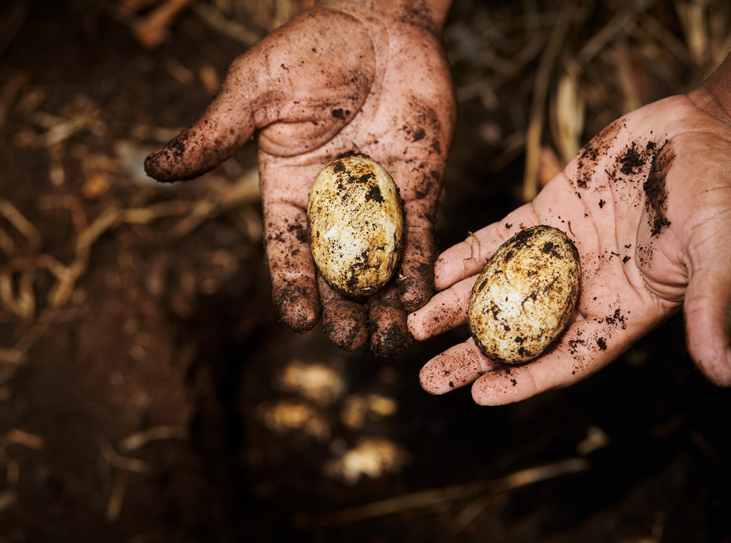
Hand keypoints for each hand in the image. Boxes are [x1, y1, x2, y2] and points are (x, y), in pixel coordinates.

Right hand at [144, 1, 455, 354]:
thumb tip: (154, 168)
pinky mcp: (420, 188)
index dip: (292, 285)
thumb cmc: (309, 51)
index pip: (287, 249)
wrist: (376, 24)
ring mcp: (379, 199)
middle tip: (350, 344)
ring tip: (390, 342)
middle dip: (343, 308)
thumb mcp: (254, 91)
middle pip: (336, 269)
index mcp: (289, 190)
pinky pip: (421, 236)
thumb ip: (216, 135)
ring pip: (381, 265)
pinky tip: (423, 301)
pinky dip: (422, 270)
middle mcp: (333, 204)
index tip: (300, 320)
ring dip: (384, 304)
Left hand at [408, 93, 730, 404]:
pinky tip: (435, 269)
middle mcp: (586, 286)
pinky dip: (468, 253)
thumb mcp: (723, 256)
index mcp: (622, 309)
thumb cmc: (728, 196)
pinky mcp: (549, 208)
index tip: (478, 396)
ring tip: (414, 323)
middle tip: (427, 377)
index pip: (567, 357)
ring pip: (500, 285)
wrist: (712, 130)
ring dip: (456, 306)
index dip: (524, 380)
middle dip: (473, 354)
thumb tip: (725, 378)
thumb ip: (712, 312)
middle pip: (520, 330)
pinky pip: (500, 236)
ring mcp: (563, 248)